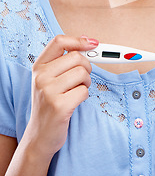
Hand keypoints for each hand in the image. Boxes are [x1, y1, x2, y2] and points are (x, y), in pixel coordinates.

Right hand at [24, 35, 97, 158]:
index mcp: (39, 66)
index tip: (93, 44)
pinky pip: (84, 91)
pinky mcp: (59, 106)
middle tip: (83, 78)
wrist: (40, 135)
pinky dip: (84, 95)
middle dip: (87, 67)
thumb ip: (65, 60)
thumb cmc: (50, 103)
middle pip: (77, 57)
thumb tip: (89, 41)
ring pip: (82, 73)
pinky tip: (74, 102)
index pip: (59, 41)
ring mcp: (48, 91)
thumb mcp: (50, 78)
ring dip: (86, 82)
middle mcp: (41, 77)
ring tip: (77, 90)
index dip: (79, 40)